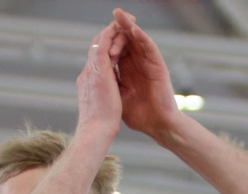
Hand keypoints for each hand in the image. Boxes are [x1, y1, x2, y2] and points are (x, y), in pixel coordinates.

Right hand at [74, 25, 122, 140]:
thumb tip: (106, 103)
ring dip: (111, 29)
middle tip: (120, 26)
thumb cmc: (101, 128)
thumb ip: (103, 100)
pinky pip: (104, 43)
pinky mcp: (99, 68)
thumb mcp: (102, 110)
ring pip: (99, 42)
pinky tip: (121, 26)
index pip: (95, 61)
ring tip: (123, 20)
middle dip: (108, 36)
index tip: (117, 46)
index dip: (106, 51)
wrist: (96, 132)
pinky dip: (112, 33)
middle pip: (95, 48)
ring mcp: (91, 70)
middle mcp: (87, 74)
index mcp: (88, 84)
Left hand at [110, 9, 184, 138]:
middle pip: (125, 39)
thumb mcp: (116, 95)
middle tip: (113, 13)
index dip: (108, 38)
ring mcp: (147, 63)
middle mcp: (137, 63)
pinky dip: (141, 37)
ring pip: (137, 39)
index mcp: (126, 69)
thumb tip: (90, 76)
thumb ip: (107, 82)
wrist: (155, 125)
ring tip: (120, 14)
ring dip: (128, 25)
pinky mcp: (157, 65)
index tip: (100, 29)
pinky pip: (148, 47)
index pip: (115, 48)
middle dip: (118, 26)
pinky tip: (133, 28)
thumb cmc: (136, 115)